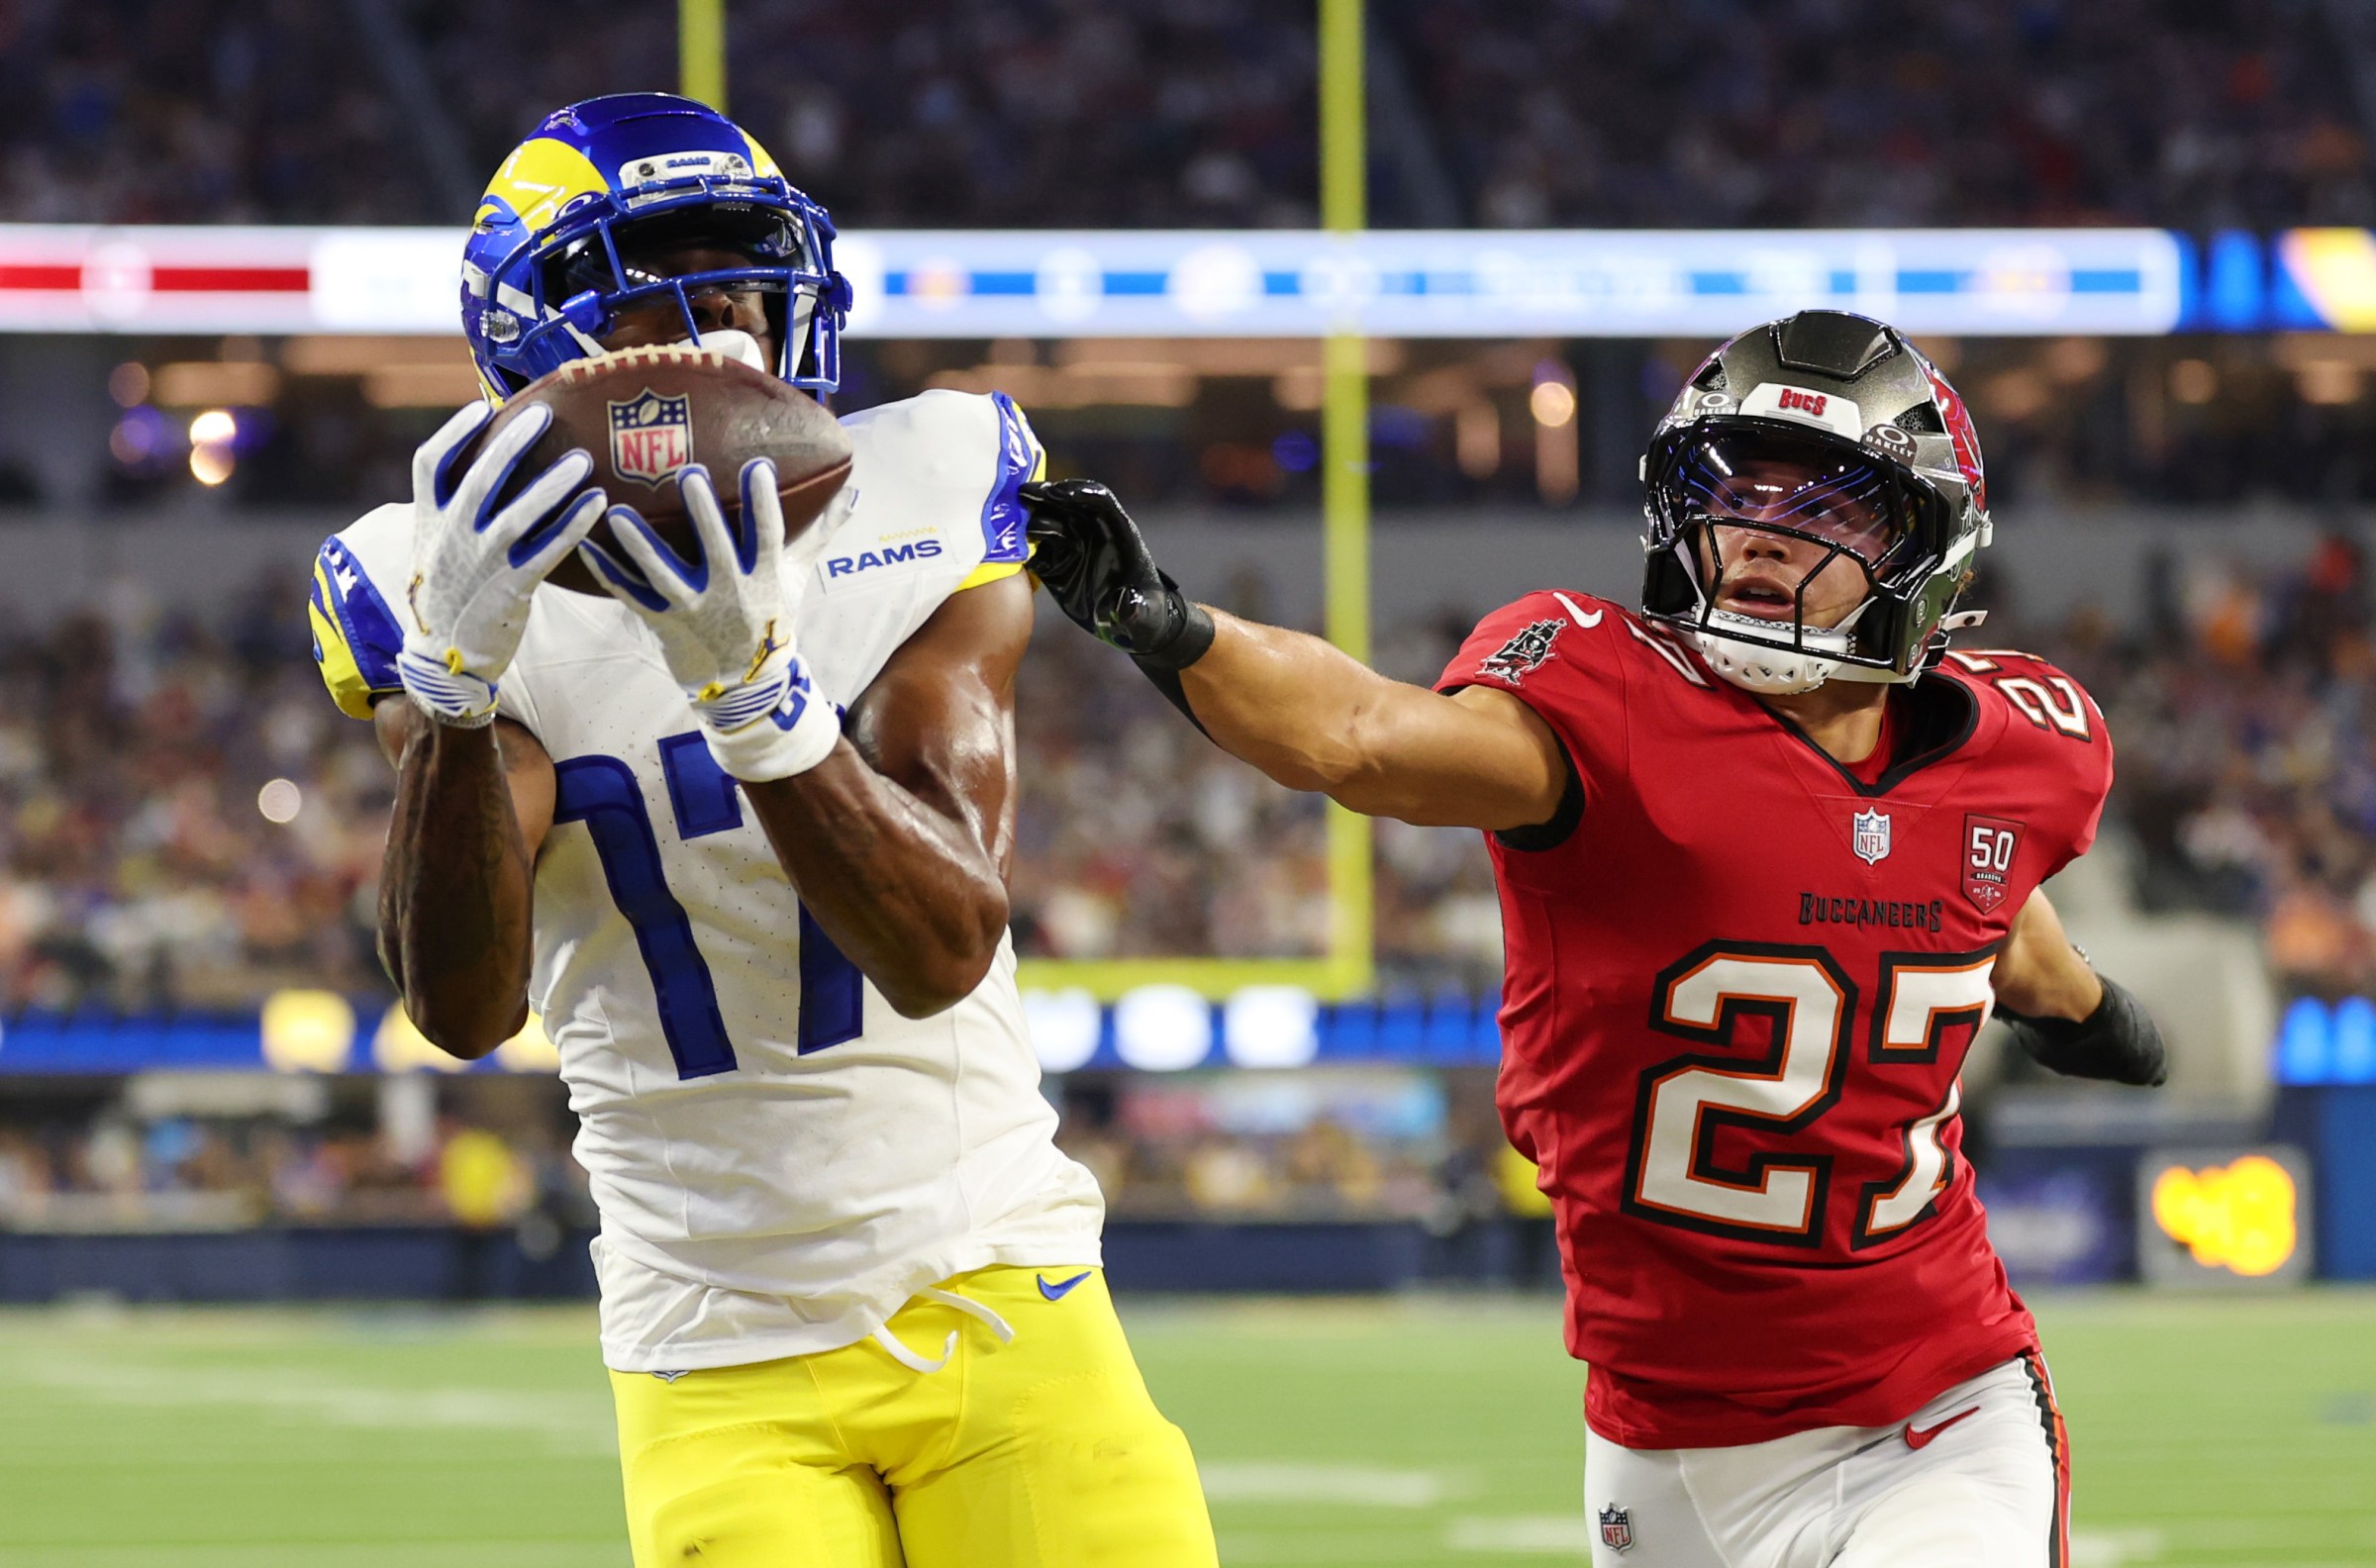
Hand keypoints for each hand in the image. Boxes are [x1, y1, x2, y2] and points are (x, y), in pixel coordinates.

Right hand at [399, 401, 603, 726]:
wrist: (445, 657)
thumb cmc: (448, 595)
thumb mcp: (433, 548)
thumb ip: (450, 510)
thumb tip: (479, 469)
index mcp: (428, 520)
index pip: (429, 464)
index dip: (455, 433)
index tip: (481, 407)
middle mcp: (451, 536)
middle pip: (481, 478)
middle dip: (512, 443)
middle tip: (543, 416)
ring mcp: (481, 562)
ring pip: (519, 513)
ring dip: (553, 484)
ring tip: (584, 461)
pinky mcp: (511, 587)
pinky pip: (548, 550)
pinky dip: (574, 526)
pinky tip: (598, 505)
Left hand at [579, 459, 840, 779]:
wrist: (746, 686)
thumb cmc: (771, 621)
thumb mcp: (797, 577)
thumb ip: (820, 531)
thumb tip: (853, 493)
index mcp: (763, 577)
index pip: (768, 535)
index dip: (764, 503)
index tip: (758, 467)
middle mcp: (729, 593)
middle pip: (716, 549)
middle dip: (703, 514)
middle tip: (688, 475)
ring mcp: (693, 610)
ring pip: (663, 574)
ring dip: (639, 544)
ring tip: (617, 512)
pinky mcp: (663, 624)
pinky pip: (630, 596)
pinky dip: (607, 572)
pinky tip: (584, 544)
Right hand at [1020, 479, 1212, 670]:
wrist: (1134, 628)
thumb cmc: (1147, 617)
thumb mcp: (1145, 616)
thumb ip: (1135, 610)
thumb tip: (1125, 606)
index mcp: (1120, 534)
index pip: (1100, 501)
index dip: (1080, 492)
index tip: (1058, 492)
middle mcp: (1094, 534)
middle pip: (1067, 505)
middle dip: (1045, 496)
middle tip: (1020, 493)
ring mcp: (1072, 548)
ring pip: (1046, 523)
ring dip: (1027, 519)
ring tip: (1004, 519)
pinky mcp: (1056, 566)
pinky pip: (1034, 551)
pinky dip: (1018, 548)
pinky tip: (999, 547)